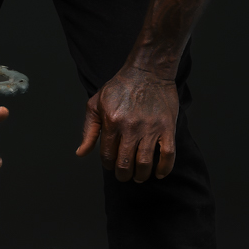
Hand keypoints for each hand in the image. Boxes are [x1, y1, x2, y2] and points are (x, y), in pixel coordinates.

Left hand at [75, 66, 177, 182]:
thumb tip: (81, 153)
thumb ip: (88, 131)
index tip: (111, 165)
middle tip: (124, 176)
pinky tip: (159, 173)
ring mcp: (150, 128)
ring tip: (139, 177)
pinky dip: (164, 168)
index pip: (107, 156)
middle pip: (125, 163)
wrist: (148, 71)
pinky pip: (168, 154)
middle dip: (123, 175)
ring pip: (145, 163)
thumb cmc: (120, 87)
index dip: (108, 165)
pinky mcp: (167, 127)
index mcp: (112, 122)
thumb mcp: (96, 104)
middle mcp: (131, 127)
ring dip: (140, 175)